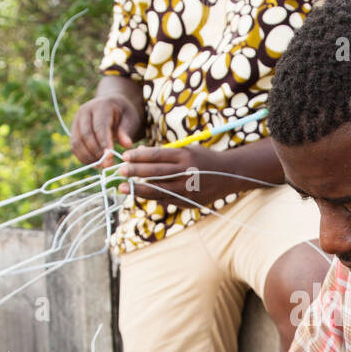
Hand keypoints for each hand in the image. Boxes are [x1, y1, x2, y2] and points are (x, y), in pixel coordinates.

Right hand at [70, 94, 142, 164]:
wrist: (112, 106)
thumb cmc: (123, 114)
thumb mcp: (130, 119)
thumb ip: (126, 131)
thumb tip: (127, 144)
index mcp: (101, 106)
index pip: (99, 126)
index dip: (104, 143)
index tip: (110, 157)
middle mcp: (85, 111)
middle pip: (85, 135)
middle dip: (96, 152)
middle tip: (107, 165)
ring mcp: (76, 120)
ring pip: (77, 142)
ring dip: (88, 157)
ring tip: (101, 166)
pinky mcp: (73, 130)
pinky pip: (74, 146)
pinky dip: (83, 157)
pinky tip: (95, 163)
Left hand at [117, 144, 241, 206]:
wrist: (230, 175)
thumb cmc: (204, 159)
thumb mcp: (187, 149)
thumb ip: (164, 153)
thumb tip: (139, 153)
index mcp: (185, 156)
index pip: (157, 155)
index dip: (139, 156)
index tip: (125, 157)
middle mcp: (187, 173)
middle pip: (155, 173)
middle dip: (135, 172)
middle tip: (120, 172)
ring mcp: (188, 189)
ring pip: (158, 190)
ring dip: (138, 189)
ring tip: (124, 188)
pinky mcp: (190, 201)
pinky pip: (167, 200)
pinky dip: (153, 197)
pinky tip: (141, 194)